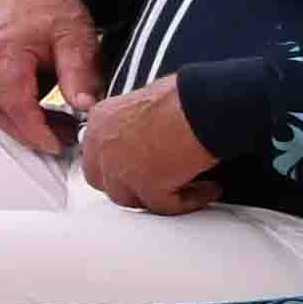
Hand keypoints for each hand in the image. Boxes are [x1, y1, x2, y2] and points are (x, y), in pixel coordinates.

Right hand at [0, 0, 107, 159]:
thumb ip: (79, 74)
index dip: (34, 129)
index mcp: (3, 48)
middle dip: (26, 132)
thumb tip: (85, 108)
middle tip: (60, 140)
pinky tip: (42, 112)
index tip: (57, 144)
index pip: (12, 102)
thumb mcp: (76, 39)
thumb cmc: (57, 7)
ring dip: (20, 124)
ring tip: (56, 127)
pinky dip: (15, 111)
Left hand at [70, 76, 222, 212]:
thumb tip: (146, 138)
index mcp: (101, 121)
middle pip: (105, 182)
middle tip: (162, 183)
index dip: (117, 167)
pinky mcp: (148, 186)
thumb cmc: (185, 96)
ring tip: (187, 188)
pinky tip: (207, 190)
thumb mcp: (144, 103)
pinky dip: (188, 202)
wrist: (203, 104)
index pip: (95, 156)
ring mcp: (122, 168)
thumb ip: (133, 125)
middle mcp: (104, 145)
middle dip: (132, 186)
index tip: (140, 169)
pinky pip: (165, 207)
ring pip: (131, 199)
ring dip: (158, 197)